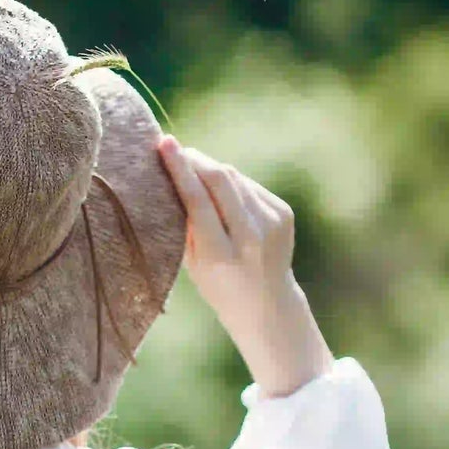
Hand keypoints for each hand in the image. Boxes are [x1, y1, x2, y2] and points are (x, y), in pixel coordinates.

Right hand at [157, 134, 334, 398]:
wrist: (266, 304)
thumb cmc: (218, 286)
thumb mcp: (194, 263)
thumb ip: (187, 224)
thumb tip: (175, 177)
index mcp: (221, 255)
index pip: (198, 200)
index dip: (181, 169)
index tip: (165, 144)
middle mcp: (250, 237)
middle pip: (220, 180)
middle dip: (195, 160)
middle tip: (175, 150)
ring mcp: (271, 223)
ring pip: (235, 179)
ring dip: (211, 171)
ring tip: (194, 174)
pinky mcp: (283, 212)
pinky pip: (250, 187)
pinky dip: (232, 185)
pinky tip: (223, 196)